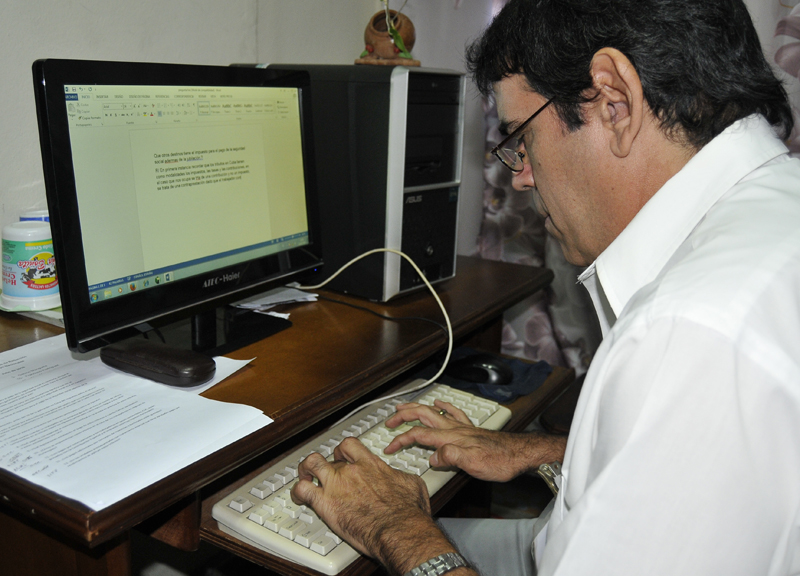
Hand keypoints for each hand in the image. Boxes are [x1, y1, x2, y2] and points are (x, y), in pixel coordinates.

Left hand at [290, 436, 436, 563]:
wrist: (398, 529)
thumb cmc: (407, 512)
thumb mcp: (412, 484)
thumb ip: (401, 477)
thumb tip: (402, 478)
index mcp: (371, 465)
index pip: (350, 445)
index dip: (343, 449)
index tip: (342, 454)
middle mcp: (351, 470)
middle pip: (330, 455)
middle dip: (325, 461)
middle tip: (323, 468)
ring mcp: (336, 485)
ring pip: (311, 464)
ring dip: (305, 469)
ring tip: (304, 476)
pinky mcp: (325, 503)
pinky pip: (302, 490)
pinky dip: (297, 492)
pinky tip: (299, 497)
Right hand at [384, 400, 566, 482]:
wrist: (522, 454)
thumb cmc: (501, 461)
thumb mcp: (474, 465)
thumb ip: (450, 458)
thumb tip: (432, 457)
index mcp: (451, 438)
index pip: (419, 436)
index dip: (401, 440)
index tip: (389, 447)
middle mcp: (455, 429)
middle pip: (423, 417)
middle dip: (403, 417)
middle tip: (389, 421)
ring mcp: (463, 427)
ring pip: (434, 412)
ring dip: (417, 408)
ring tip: (404, 407)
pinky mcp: (471, 429)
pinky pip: (454, 412)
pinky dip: (443, 405)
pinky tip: (439, 402)